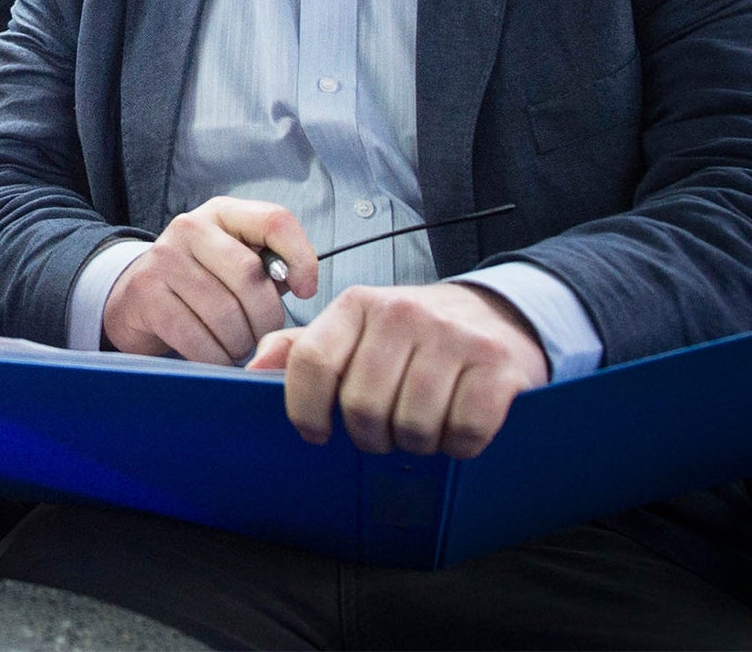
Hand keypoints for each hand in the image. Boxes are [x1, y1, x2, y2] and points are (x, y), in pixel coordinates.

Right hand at [103, 197, 315, 361]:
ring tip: (236, 344)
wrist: (136, 300)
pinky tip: (215, 353)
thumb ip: (270, 267)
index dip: (301, 258)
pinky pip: (198, 339)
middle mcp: (190, 227)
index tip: (305, 290)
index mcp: (222, 213)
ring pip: (226, 314)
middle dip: (266, 318)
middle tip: (262, 334)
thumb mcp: (235, 262)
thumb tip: (302, 284)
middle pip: (251, 277)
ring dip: (240, 342)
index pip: (274, 221)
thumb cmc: (201, 285)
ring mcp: (164, 259)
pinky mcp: (147, 295)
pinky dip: (216, 357)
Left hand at [248, 283, 548, 458]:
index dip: (305, 409)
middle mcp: (403, 313)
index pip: (311, 362)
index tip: (316, 433)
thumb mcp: (354, 331)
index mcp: (357, 305)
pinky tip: (456, 430)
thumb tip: (253, 369)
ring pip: (411, 424)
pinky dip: (458, 445)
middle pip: (361, 405)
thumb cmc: (414, 336)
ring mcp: (453, 337)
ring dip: (414, 443)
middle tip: (382, 432)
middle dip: (369, 436)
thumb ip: (302, 348)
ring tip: (419, 429)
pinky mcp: (496, 365)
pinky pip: (464, 430)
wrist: (498, 316)